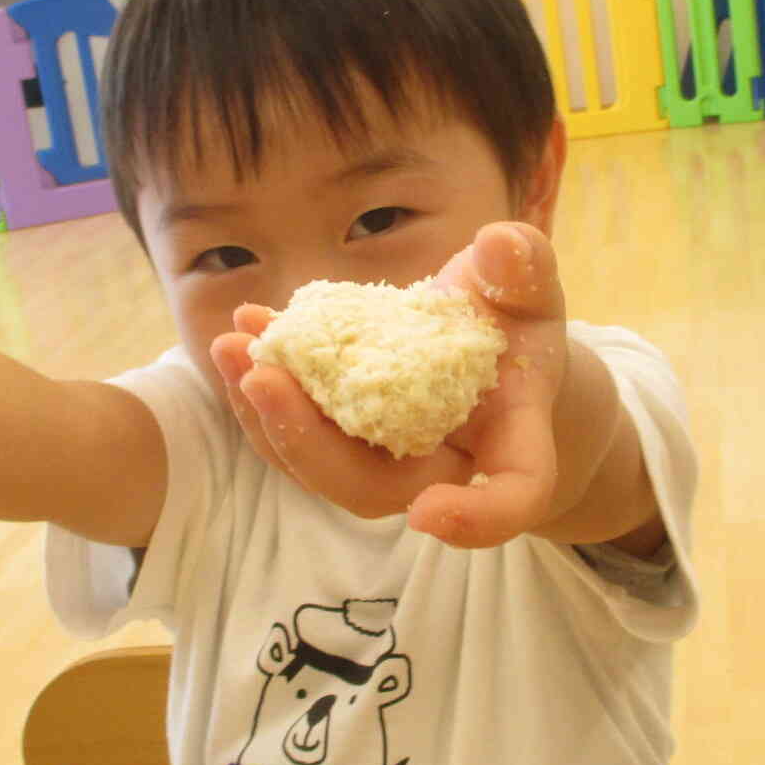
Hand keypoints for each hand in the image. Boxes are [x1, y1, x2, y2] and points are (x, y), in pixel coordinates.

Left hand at [208, 221, 566, 548]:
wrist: (487, 338)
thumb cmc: (518, 317)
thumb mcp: (532, 286)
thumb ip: (525, 268)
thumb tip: (498, 245)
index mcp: (510, 440)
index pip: (509, 495)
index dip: (476, 518)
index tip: (428, 515)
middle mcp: (441, 465)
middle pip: (374, 489)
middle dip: (311, 446)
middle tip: (263, 379)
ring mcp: (383, 455)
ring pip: (321, 465)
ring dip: (266, 415)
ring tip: (232, 347)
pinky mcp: (342, 429)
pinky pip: (297, 425)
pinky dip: (263, 385)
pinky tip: (246, 324)